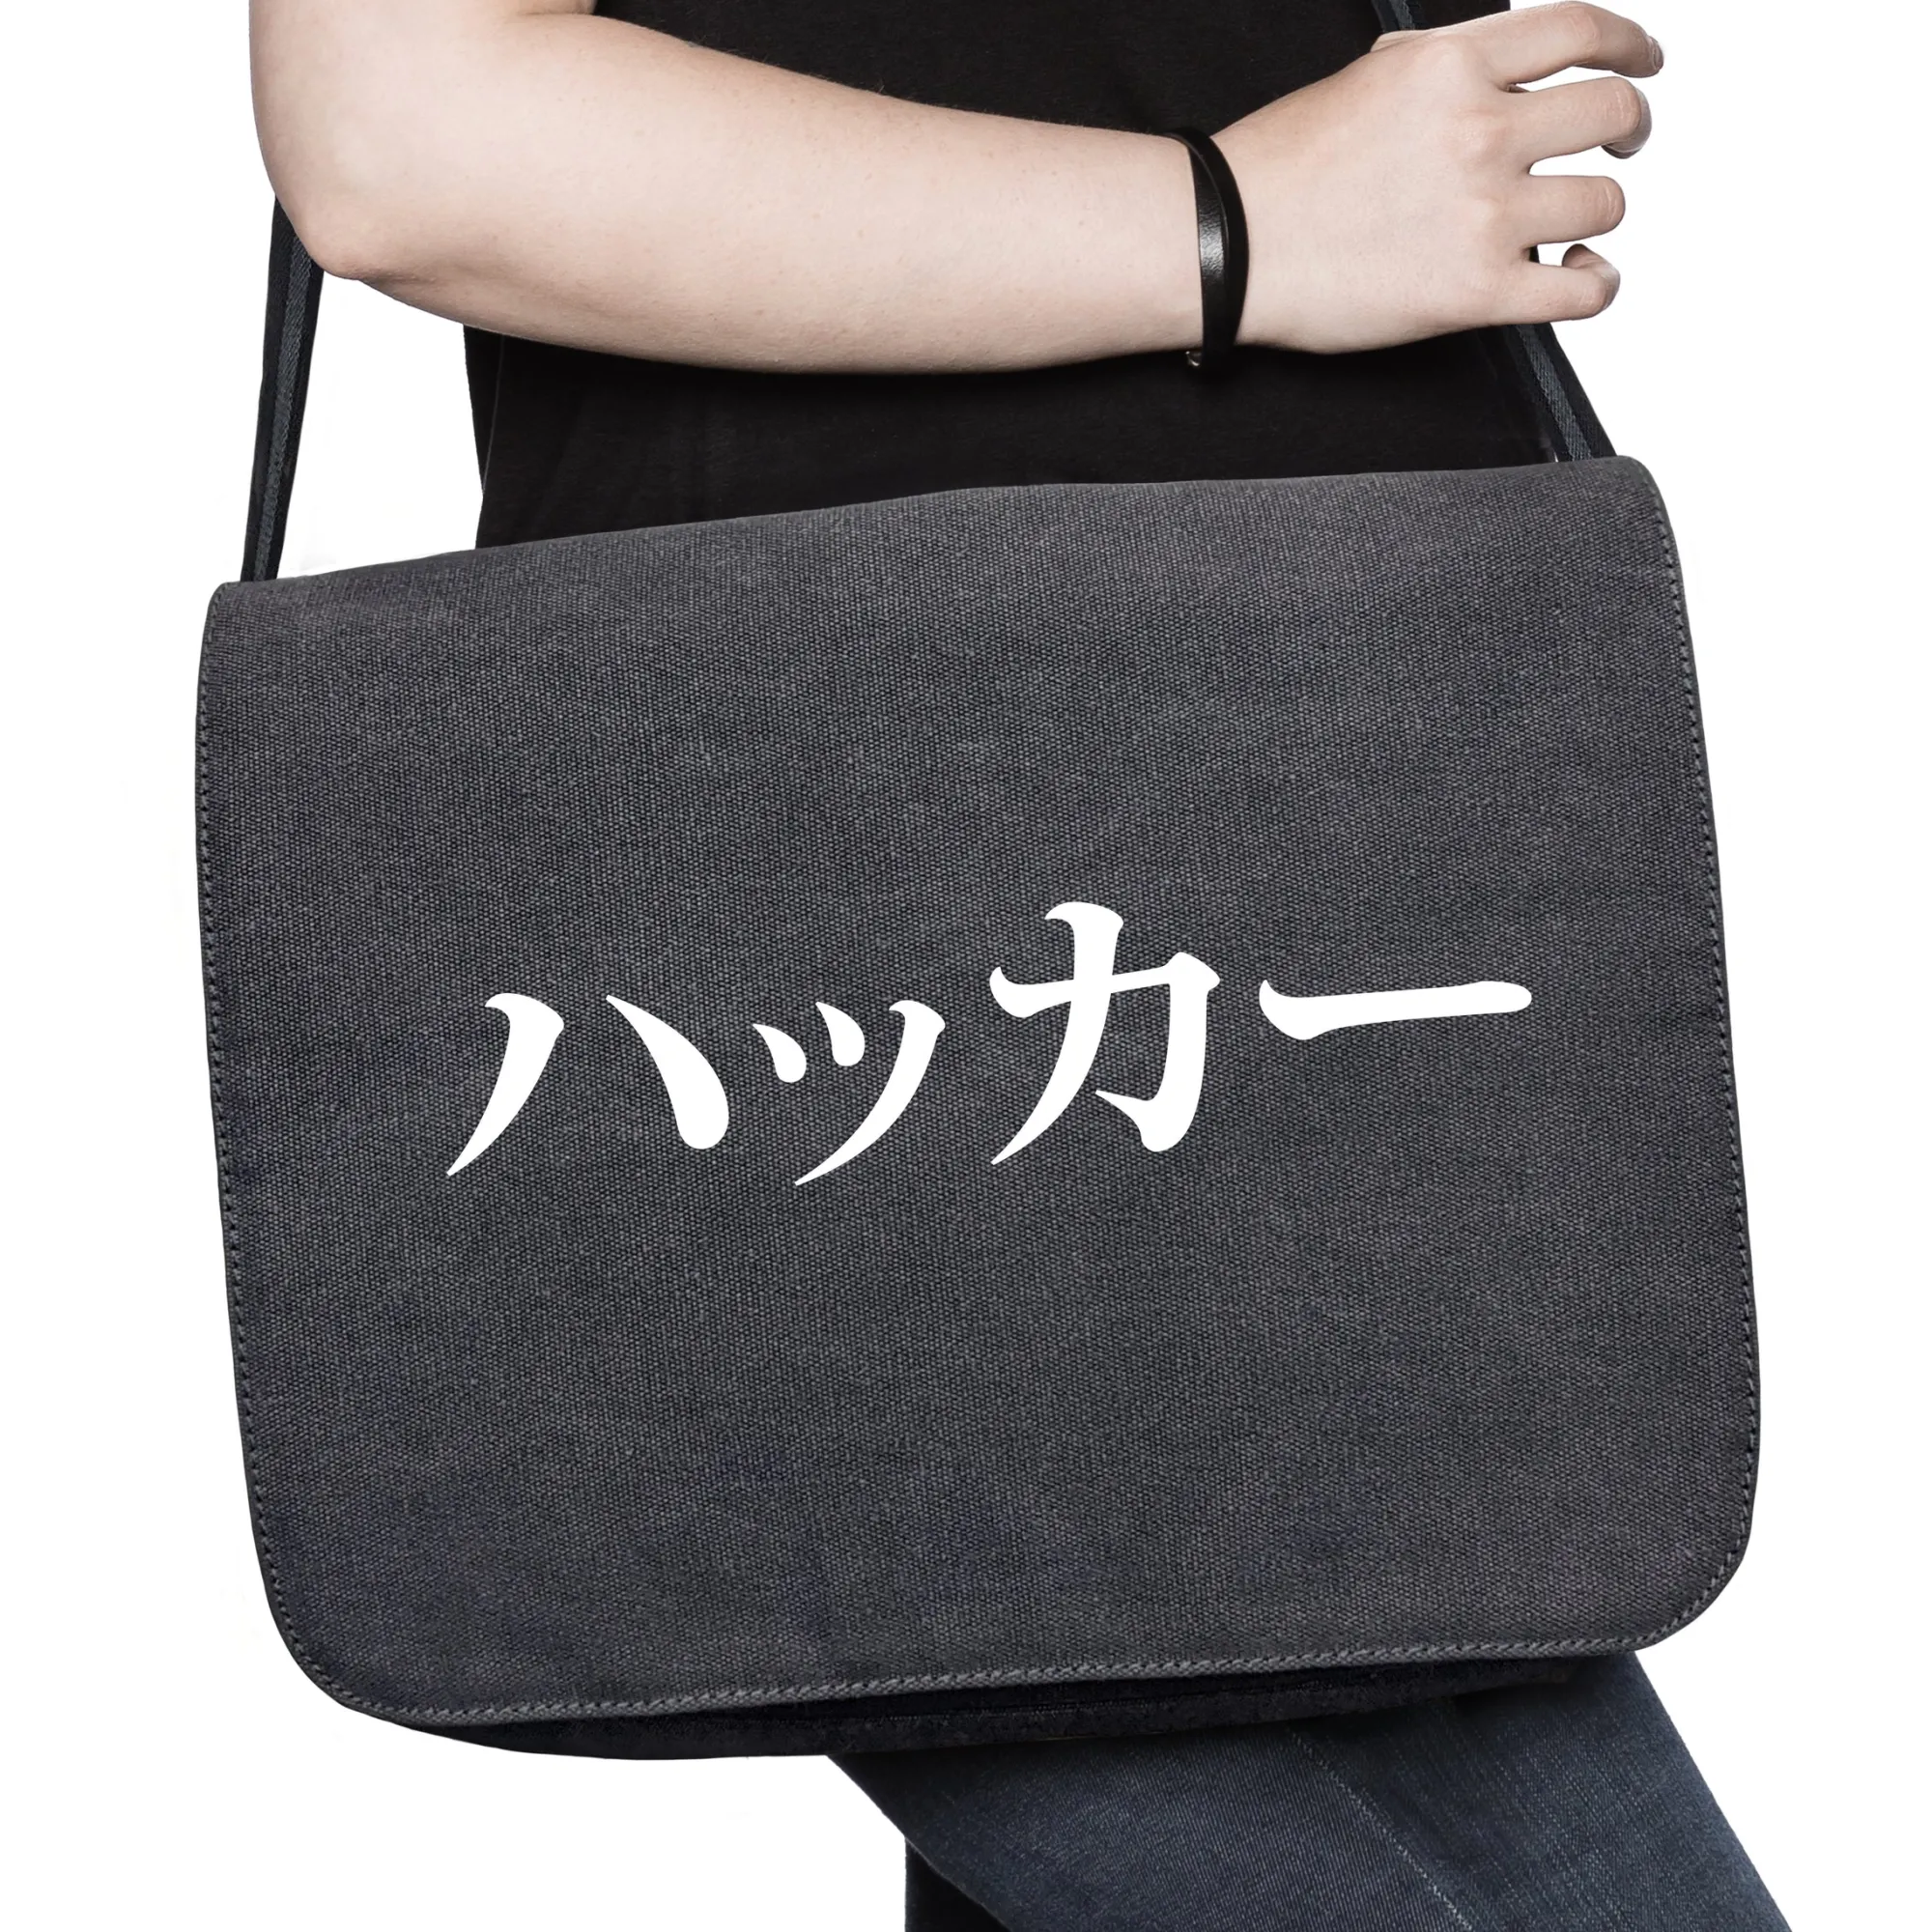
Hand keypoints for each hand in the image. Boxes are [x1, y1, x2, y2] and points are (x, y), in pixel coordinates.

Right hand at [1217, 2, 1661, 353]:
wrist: (1227, 243)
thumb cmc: (1277, 171)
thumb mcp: (1367, 78)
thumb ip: (1442, 68)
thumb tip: (1493, 71)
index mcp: (1452, 66)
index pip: (1580, 33)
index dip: (1629, 46)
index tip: (1641, 62)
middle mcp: (1479, 131)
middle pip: (1611, 113)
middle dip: (1628, 127)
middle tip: (1620, 145)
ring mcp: (1484, 214)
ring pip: (1606, 203)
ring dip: (1597, 213)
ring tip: (1571, 225)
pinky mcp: (1476, 292)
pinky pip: (1586, 291)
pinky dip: (1597, 284)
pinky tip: (1581, 276)